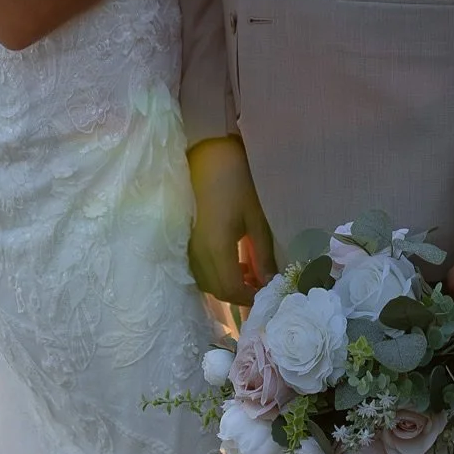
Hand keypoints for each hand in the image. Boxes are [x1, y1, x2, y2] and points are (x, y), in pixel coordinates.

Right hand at [187, 135, 274, 304]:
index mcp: (216, 249)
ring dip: (225, 284)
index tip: (266, 293)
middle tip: (259, 283)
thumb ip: (263, 253)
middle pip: (217, 290)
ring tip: (247, 270)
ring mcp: (187, 246)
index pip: (231, 290)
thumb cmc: (237, 181)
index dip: (250, 298)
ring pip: (205, 281)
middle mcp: (197, 254)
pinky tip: (229, 259)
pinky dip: (214, 273)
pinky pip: (198, 269)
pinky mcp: (184, 238)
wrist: (208, 156)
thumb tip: (270, 281)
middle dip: (239, 294)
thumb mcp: (256, 217)